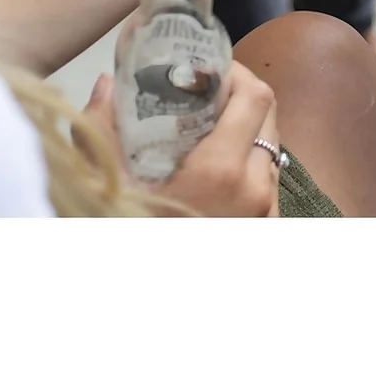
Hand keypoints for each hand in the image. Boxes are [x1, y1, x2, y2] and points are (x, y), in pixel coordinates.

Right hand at [85, 63, 281, 217]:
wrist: (154, 308)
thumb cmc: (126, 231)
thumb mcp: (109, 185)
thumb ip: (104, 127)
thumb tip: (110, 82)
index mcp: (222, 170)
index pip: (256, 96)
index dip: (236, 73)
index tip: (209, 68)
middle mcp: (255, 187)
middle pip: (268, 114)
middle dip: (241, 95)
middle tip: (206, 91)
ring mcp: (266, 210)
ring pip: (271, 145)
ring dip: (247, 127)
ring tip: (209, 126)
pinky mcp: (266, 225)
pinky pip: (268, 177)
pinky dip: (249, 160)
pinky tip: (217, 164)